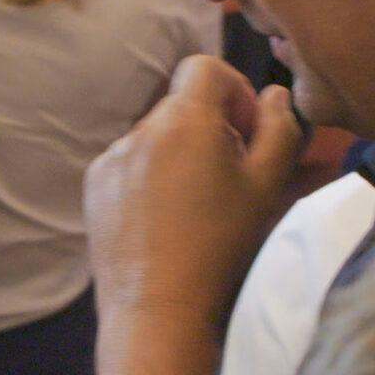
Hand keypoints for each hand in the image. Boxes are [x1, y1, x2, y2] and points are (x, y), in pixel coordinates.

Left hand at [86, 56, 301, 323]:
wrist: (157, 306)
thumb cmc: (220, 245)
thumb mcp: (266, 186)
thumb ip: (280, 129)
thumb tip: (273, 95)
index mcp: (184, 120)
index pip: (204, 68)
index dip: (233, 91)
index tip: (244, 134)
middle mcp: (140, 129)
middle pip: (181, 105)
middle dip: (209, 128)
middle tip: (228, 177)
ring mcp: (111, 158)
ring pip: (156, 137)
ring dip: (179, 154)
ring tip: (194, 205)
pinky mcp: (93, 186)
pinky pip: (129, 164)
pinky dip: (149, 177)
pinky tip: (163, 220)